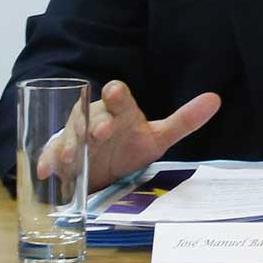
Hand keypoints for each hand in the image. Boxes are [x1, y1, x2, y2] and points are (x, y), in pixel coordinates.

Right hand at [35, 80, 220, 191]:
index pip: (118, 98)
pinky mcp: (59, 157)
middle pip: (91, 116)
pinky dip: (48, 162)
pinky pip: (50, 157)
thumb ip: (184, 120)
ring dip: (70, 145)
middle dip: (95, 123)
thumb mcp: (157, 137)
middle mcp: (95, 121)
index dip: (117, 95)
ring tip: (72, 157)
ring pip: (70, 137)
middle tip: (101, 131)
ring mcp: (75, 139)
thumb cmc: (128, 145)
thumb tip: (216, 98)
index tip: (115, 92)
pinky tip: (46, 170)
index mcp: (120, 113)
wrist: (99, 167)